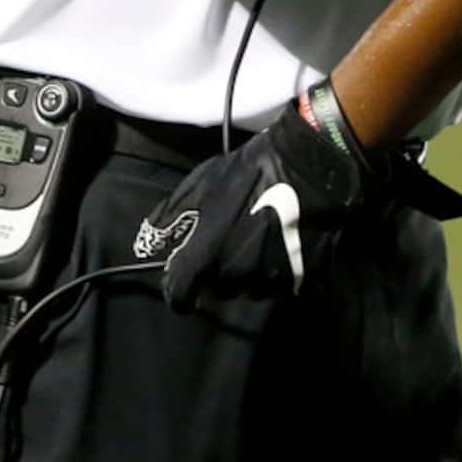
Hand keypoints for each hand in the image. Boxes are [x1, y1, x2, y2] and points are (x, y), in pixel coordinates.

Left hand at [135, 81, 461, 310]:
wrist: (312, 165)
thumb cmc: (251, 170)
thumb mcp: (202, 181)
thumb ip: (171, 215)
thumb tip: (149, 240)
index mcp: (204, 259)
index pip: (179, 296)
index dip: (180, 288)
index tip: (187, 277)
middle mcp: (233, 279)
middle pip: (218, 289)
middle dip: (219, 270)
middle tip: (233, 237)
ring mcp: (269, 283)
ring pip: (249, 289)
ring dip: (249, 271)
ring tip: (261, 236)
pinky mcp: (299, 282)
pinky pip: (280, 287)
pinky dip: (279, 271)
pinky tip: (284, 243)